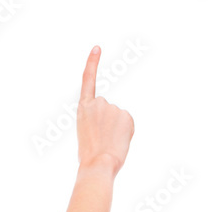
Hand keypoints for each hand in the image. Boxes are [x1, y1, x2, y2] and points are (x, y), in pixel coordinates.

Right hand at [76, 46, 134, 174]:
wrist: (98, 163)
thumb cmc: (90, 155)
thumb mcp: (86, 133)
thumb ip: (98, 121)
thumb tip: (115, 120)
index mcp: (83, 108)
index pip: (88, 80)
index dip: (92, 63)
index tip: (97, 48)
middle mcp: (98, 103)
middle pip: (107, 111)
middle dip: (108, 124)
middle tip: (102, 140)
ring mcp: (113, 107)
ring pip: (118, 118)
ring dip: (116, 130)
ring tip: (109, 143)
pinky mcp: (126, 115)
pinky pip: (127, 123)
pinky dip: (125, 133)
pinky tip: (118, 141)